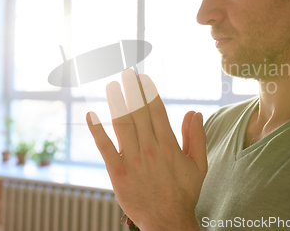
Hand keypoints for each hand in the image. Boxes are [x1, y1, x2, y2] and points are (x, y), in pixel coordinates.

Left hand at [86, 69, 206, 230]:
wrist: (167, 221)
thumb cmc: (183, 192)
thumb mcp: (198, 165)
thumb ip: (197, 137)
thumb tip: (195, 112)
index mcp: (168, 145)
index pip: (157, 110)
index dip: (149, 92)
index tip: (143, 78)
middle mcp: (149, 148)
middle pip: (138, 112)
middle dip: (132, 90)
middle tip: (126, 72)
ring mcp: (132, 160)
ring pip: (122, 124)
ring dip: (115, 102)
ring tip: (111, 85)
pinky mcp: (117, 172)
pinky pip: (105, 148)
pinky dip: (97, 131)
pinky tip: (90, 115)